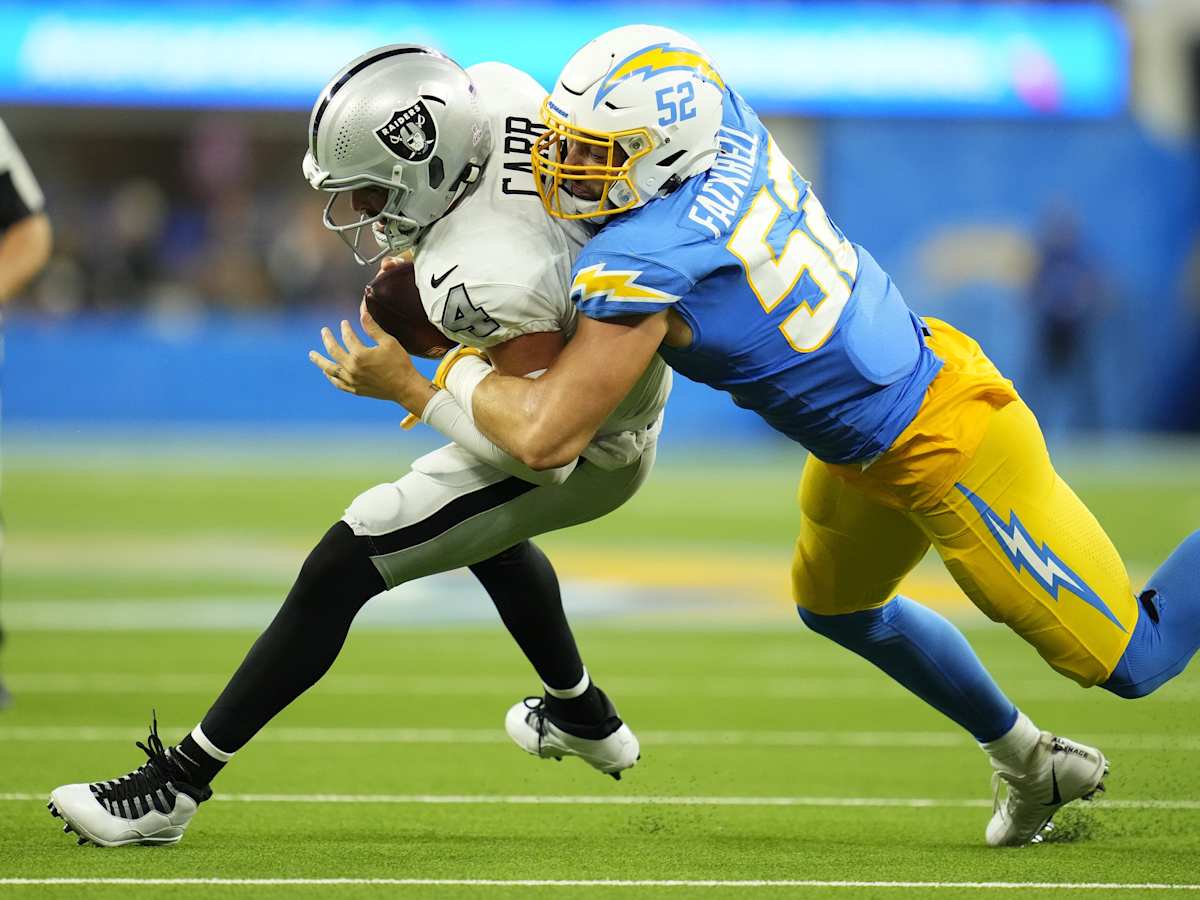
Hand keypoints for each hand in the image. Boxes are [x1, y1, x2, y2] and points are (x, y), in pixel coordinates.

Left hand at [308, 301, 434, 413]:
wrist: (405, 387)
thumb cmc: (399, 363)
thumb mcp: (388, 342)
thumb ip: (372, 328)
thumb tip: (362, 311)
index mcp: (360, 355)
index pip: (347, 337)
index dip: (345, 328)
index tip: (344, 322)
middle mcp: (352, 368)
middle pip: (333, 351)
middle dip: (327, 339)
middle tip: (324, 331)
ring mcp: (352, 380)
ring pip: (330, 369)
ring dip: (320, 361)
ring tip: (312, 355)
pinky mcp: (355, 389)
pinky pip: (338, 383)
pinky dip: (331, 377)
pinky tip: (326, 372)